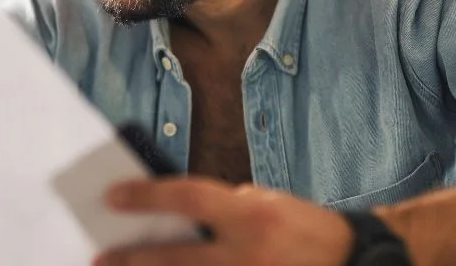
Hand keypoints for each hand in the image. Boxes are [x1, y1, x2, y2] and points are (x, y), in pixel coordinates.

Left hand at [95, 177, 354, 265]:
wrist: (354, 265)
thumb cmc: (309, 231)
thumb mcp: (272, 204)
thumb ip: (228, 209)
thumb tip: (183, 216)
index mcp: (251, 217)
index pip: (187, 199)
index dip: (145, 197)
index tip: (113, 196)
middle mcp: (247, 254)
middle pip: (173, 259)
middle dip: (131, 260)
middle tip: (100, 258)